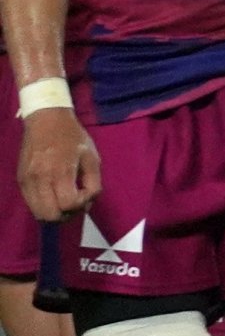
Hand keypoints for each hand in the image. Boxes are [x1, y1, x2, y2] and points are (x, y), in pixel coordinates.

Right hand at [18, 108, 98, 222]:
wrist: (45, 120)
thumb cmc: (72, 137)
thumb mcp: (92, 156)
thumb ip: (94, 182)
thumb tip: (87, 203)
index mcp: (60, 171)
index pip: (68, 204)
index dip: (80, 204)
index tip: (86, 193)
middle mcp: (40, 179)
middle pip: (49, 215)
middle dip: (66, 214)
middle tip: (75, 203)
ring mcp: (27, 181)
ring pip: (38, 213)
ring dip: (53, 212)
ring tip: (64, 200)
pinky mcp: (20, 180)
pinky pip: (31, 204)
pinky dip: (43, 205)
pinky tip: (53, 194)